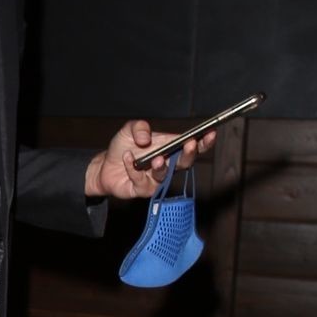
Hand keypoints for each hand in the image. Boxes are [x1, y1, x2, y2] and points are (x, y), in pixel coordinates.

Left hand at [85, 119, 217, 201]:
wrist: (105, 165)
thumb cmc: (124, 146)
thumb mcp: (129, 129)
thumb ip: (139, 127)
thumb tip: (145, 137)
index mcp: (171, 148)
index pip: (193, 145)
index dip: (204, 141)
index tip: (211, 132)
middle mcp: (168, 165)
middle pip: (185, 163)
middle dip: (189, 154)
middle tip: (190, 144)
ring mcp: (157, 179)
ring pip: (165, 175)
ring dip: (162, 166)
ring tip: (156, 158)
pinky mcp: (143, 189)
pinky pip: (142, 182)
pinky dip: (134, 169)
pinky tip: (127, 158)